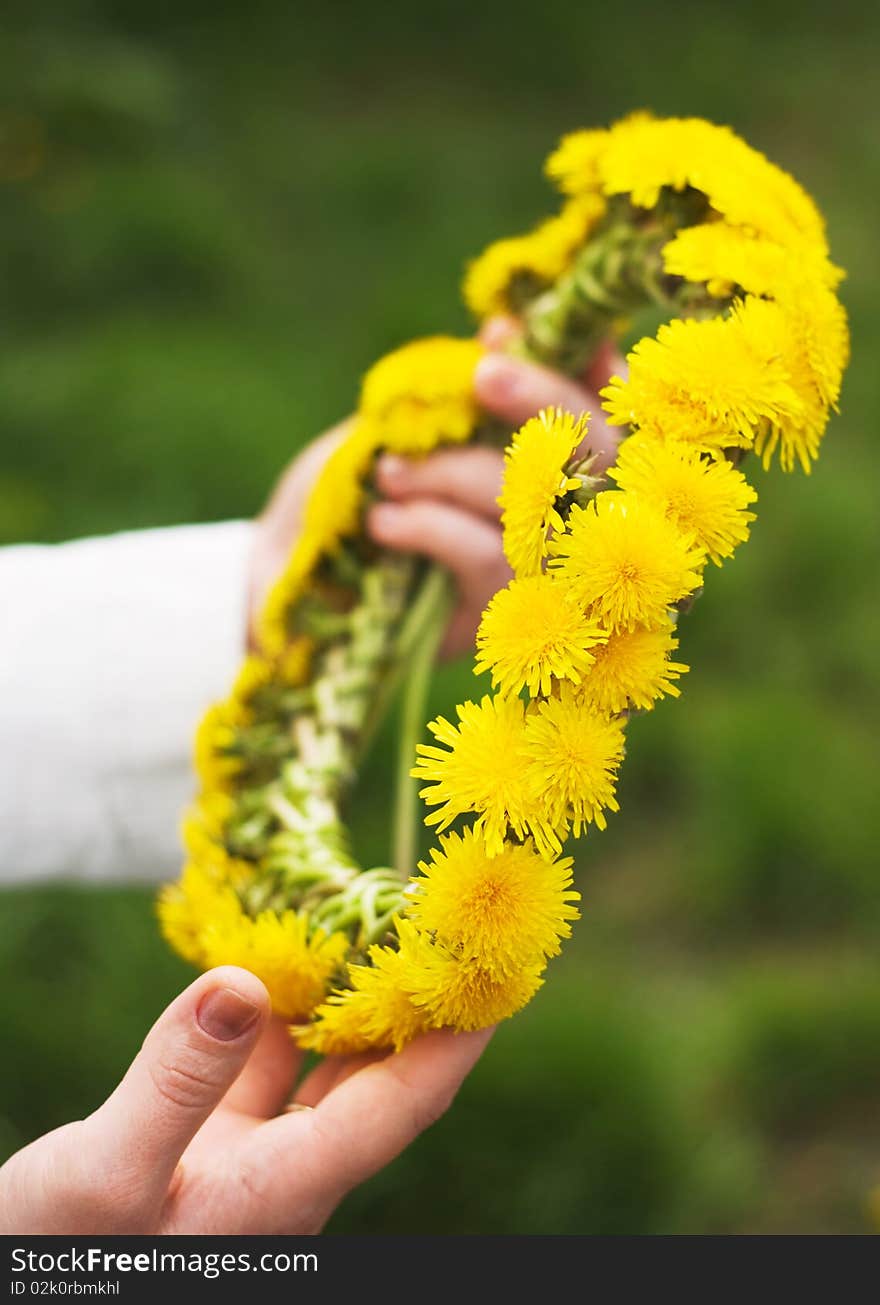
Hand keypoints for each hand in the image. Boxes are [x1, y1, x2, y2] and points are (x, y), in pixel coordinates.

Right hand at [0, 967, 491, 1234]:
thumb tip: (246, 981)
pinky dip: (267, 1012)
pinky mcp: (201, 1146)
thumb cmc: (61, 1259)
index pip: (401, 1105)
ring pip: (316, 1068)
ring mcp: (242, 1160)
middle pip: (373, 1080)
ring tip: (366, 924)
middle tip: (436, 926)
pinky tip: (267, 966)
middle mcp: (281, 1173)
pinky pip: (257, 1067)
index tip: (497, 975)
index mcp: (283, 1188)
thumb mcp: (107, 1177)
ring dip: (341, 999)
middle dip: (410, 1005)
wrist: (23, 1291)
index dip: (456, 1040)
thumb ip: (178, 1081)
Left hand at [250, 319, 623, 656]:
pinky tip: (384, 522)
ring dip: (453, 473)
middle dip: (543, 400)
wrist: (286, 570)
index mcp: (544, 461)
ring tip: (388, 474)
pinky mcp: (497, 616)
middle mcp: (558, 518)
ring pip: (530, 505)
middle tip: (483, 373)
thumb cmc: (352, 487)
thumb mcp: (400, 424)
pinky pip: (484, 555)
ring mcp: (534, 572)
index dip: (592, 370)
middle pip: (596, 454)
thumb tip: (506, 328)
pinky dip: (430, 525)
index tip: (535, 336)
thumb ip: (458, 387)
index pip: (603, 411)